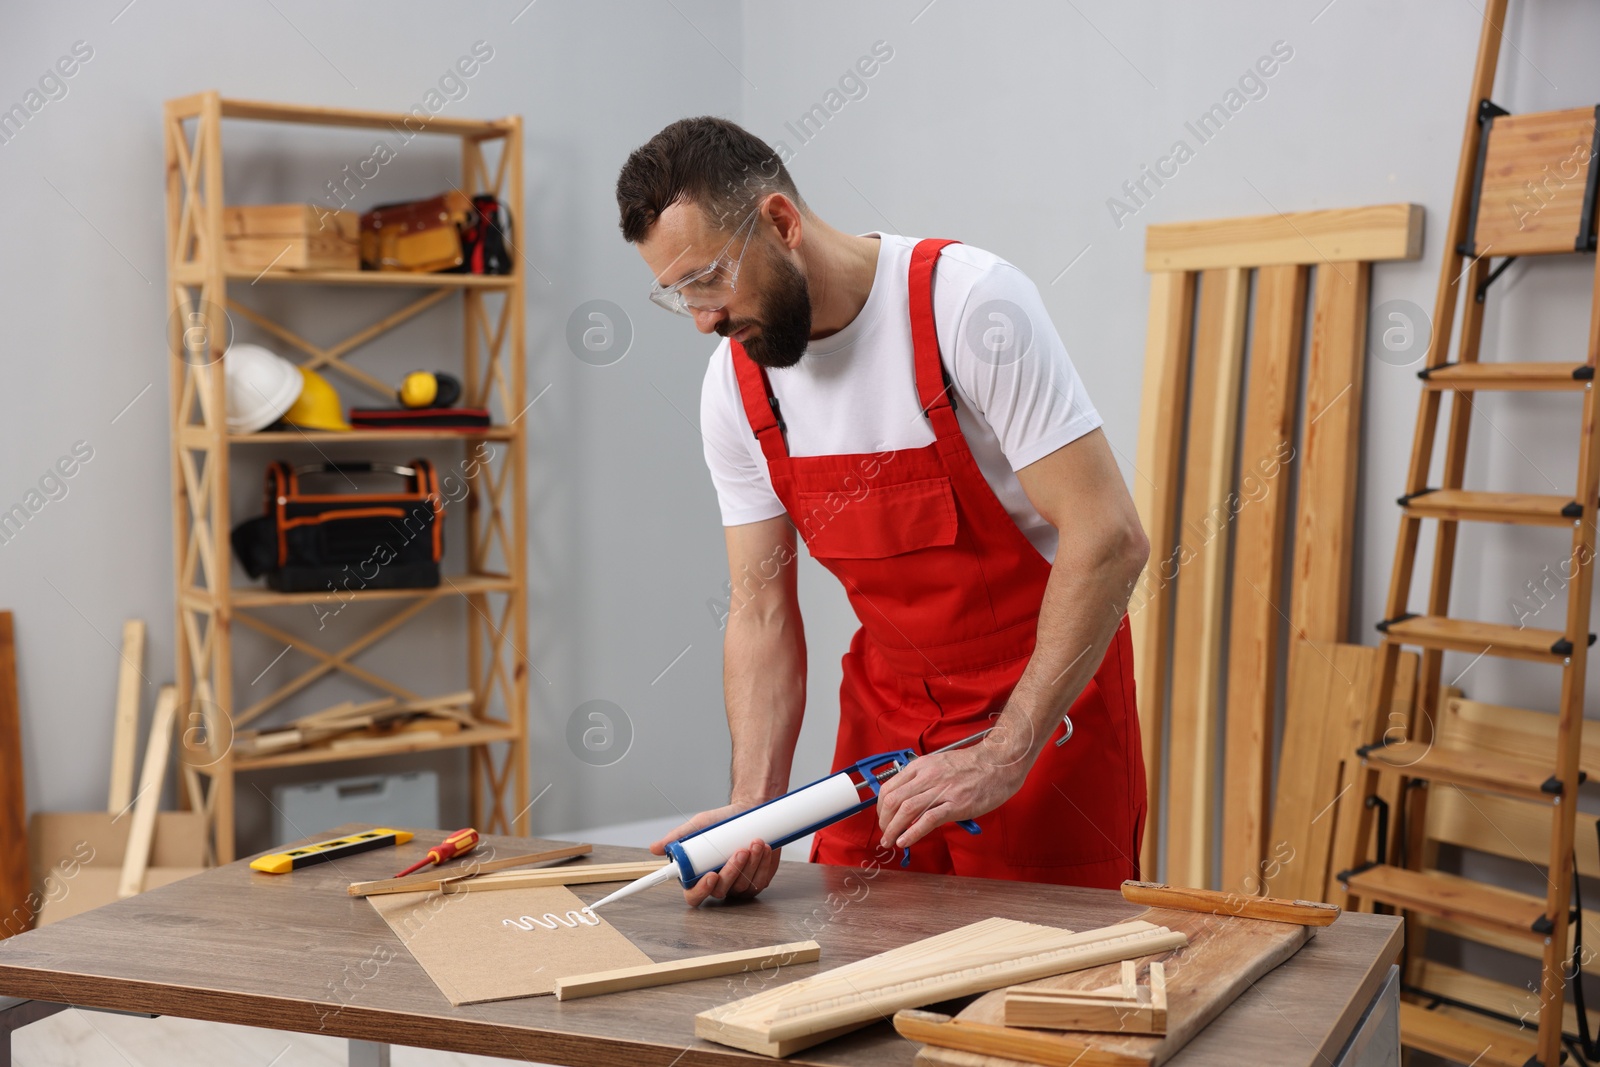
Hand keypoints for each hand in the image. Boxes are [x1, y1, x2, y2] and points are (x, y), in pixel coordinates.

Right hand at [649, 803, 781, 905]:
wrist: (748, 813)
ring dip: (751, 864)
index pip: (694, 896)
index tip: (711, 875)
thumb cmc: (721, 822)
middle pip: (721, 891)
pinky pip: (760, 880)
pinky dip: (764, 864)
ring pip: (743, 885)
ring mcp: (738, 885)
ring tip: (754, 842)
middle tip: (739, 851)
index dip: (701, 890)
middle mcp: (718, 884)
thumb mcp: (699, 825)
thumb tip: (654, 848)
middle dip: (732, 871)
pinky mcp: (757, 880)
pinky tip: (764, 849)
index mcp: (698, 876)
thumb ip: (678, 837)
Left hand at [876, 742, 1028, 850]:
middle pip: (894, 800)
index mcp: (921, 766)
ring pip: (907, 810)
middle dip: (884, 821)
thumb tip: (909, 801)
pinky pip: (928, 820)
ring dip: (893, 830)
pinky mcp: (956, 804)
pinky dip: (912, 833)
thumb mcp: (940, 765)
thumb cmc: (972, 765)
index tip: (883, 818)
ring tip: (890, 841)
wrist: (999, 763)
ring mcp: (942, 791)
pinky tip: (905, 841)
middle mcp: (928, 777)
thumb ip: (923, 780)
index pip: (889, 787)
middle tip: (885, 834)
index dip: (880, 807)